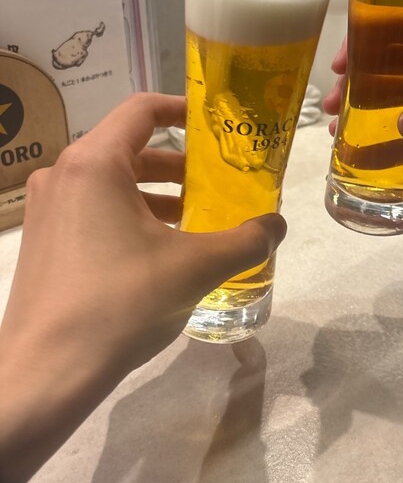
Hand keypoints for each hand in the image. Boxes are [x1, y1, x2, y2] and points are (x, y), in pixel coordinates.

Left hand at [0, 93, 286, 482]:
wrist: (48, 373)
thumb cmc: (122, 303)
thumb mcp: (196, 267)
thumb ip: (246, 241)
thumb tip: (278, 226)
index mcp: (95, 164)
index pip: (142, 110)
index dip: (183, 109)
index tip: (216, 126)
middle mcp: (65, 175)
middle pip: (130, 149)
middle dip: (179, 165)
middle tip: (217, 183)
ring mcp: (48, 208)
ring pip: (112, 182)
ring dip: (157, 194)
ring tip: (196, 219)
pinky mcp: (44, 239)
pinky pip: (94, 209)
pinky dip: (131, 215)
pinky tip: (160, 249)